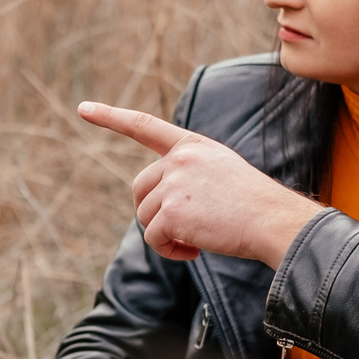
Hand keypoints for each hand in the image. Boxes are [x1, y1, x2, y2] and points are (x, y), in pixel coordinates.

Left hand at [77, 101, 323, 265]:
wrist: (274, 220)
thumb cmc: (255, 204)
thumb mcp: (222, 172)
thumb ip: (189, 174)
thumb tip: (159, 204)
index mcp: (192, 146)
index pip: (144, 125)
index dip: (111, 117)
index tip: (84, 108)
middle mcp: (179, 160)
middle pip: (140, 189)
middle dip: (154, 213)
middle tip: (184, 230)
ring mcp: (173, 184)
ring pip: (145, 217)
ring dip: (165, 235)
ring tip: (196, 240)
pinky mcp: (171, 213)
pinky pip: (153, 238)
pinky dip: (169, 250)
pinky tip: (194, 250)